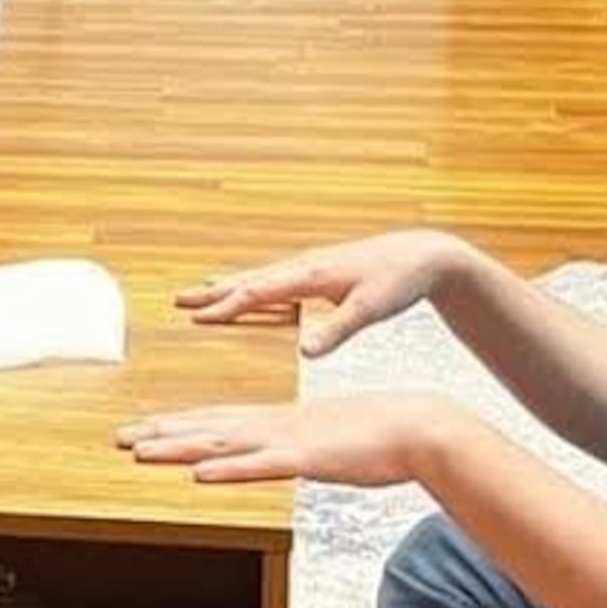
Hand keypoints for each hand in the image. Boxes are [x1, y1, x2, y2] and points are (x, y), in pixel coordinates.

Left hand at [117, 389, 460, 489]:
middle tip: (120, 439)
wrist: (418, 427)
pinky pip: (262, 466)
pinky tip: (200, 474)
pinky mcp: (308, 459)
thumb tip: (283, 454)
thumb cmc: (378, 437)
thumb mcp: (327, 444)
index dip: (176, 425)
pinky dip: (230, 469)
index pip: (217, 421)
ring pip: (222, 444)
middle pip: (207, 428)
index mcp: (279, 421)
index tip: (142, 430)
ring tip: (140, 450)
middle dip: (161, 434)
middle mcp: (275, 426)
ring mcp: (289, 440)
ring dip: (179, 447)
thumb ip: (300, 448)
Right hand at [174, 230, 468, 358]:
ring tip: (202, 290)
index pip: (258, 293)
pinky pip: (276, 277)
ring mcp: (312, 266)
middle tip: (179, 300)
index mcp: (311, 276)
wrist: (426, 255)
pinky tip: (253, 289)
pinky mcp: (321, 270)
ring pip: (261, 276)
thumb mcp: (369, 310)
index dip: (227, 306)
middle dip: (215, 291)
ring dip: (229, 285)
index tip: (196, 318)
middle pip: (250, 280)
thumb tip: (304, 352)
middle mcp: (305, 267)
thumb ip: (336, 331)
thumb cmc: (400, 281)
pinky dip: (253, 283)